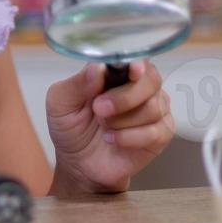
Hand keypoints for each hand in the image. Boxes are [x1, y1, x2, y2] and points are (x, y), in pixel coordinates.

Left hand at [45, 59, 172, 194]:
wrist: (79, 163)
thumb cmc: (71, 127)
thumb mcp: (60, 103)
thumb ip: (76, 83)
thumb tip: (97, 68)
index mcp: (116, 73)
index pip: (136, 58)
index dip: (136, 63)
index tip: (132, 70)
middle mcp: (139, 87)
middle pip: (151, 80)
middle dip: (124, 97)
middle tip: (99, 109)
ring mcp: (154, 109)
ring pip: (152, 107)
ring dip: (122, 121)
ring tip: (103, 127)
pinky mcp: (161, 134)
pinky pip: (155, 131)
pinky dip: (129, 137)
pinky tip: (113, 139)